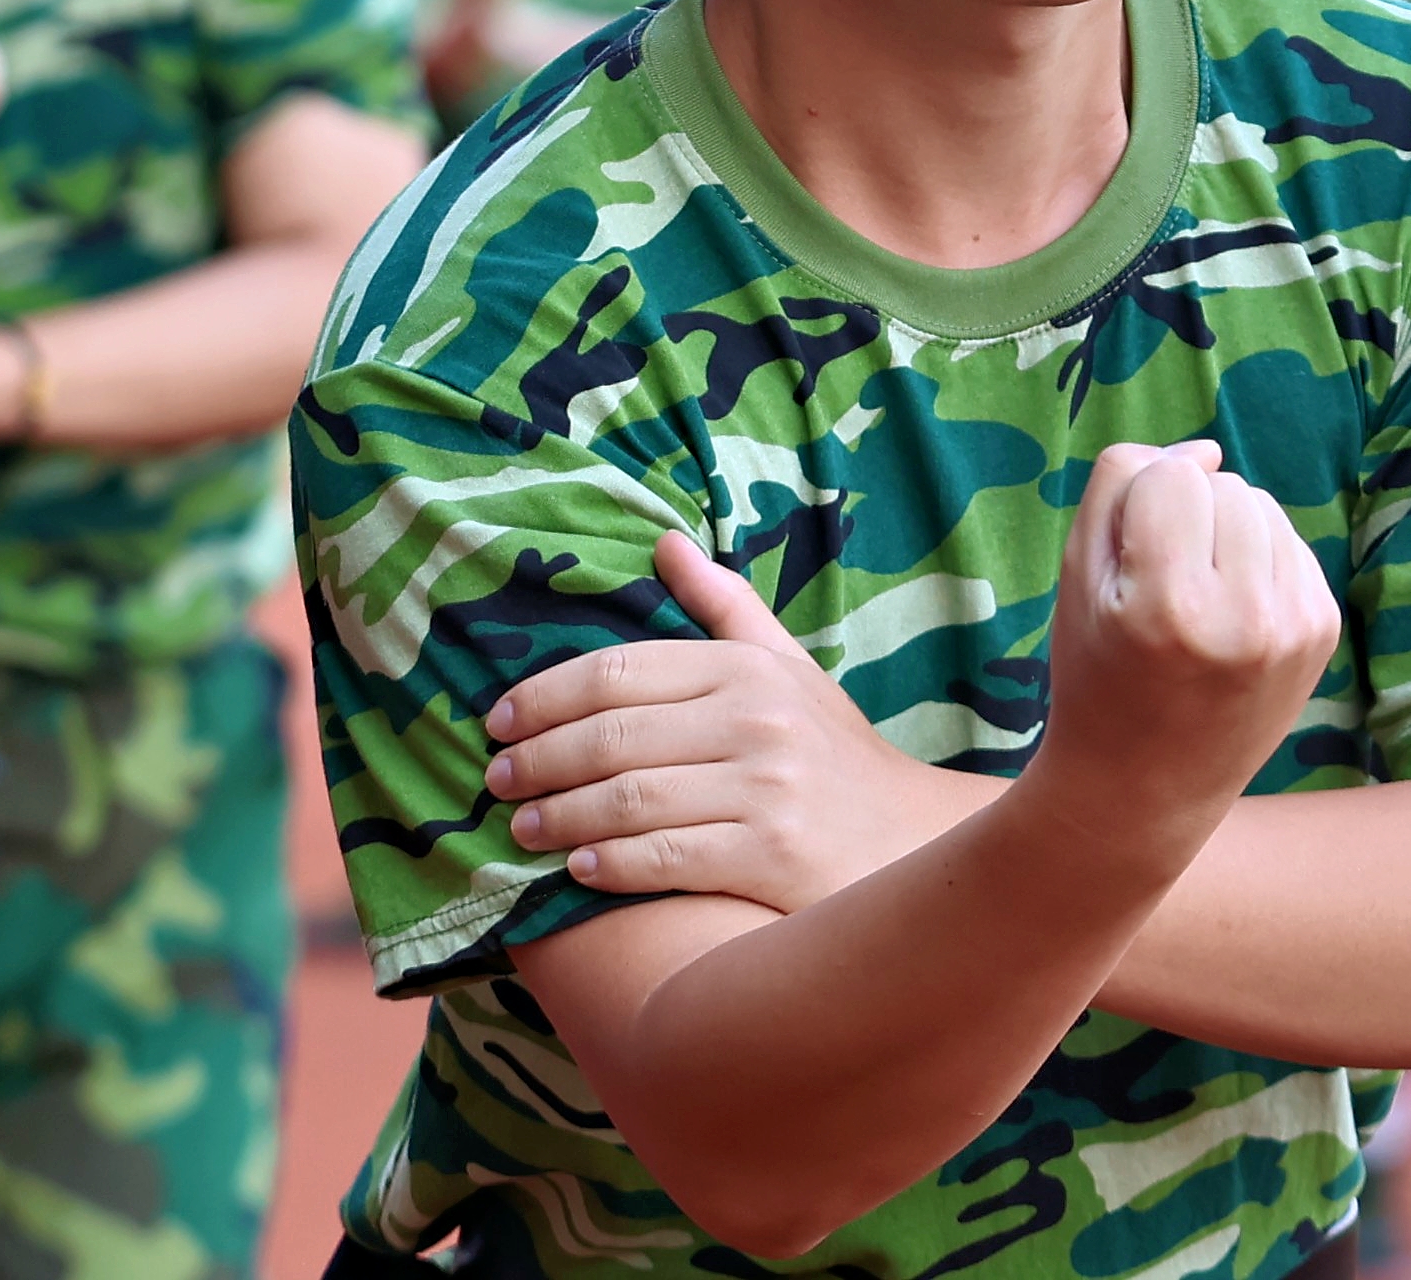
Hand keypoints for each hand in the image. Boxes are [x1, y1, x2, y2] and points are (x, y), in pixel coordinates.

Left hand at [482, 532, 978, 909]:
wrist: (915, 840)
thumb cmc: (834, 754)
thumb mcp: (788, 668)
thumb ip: (724, 606)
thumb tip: (661, 542)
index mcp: (747, 668)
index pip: (619, 670)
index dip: (545, 695)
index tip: (497, 721)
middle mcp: (756, 720)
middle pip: (612, 735)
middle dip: (539, 758)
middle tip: (495, 780)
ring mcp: (766, 788)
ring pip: (629, 799)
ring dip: (560, 815)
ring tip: (522, 827)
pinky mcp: (771, 856)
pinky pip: (666, 857)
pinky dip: (611, 863)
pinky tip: (579, 867)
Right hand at [1026, 442, 1341, 839]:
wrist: (1147, 787)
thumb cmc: (1098, 674)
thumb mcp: (1077, 578)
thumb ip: (1122, 485)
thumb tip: (1208, 449)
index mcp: (1169, 606)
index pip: (1170, 476)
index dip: (1139, 507)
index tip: (1127, 567)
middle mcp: (1243, 617)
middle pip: (1223, 484)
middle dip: (1189, 514)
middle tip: (1161, 587)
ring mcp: (1293, 626)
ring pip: (1262, 505)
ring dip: (1228, 530)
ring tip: (1198, 597)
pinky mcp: (1321, 630)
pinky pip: (1290, 542)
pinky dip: (1259, 560)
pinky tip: (1231, 613)